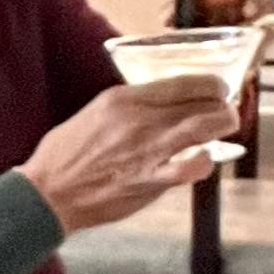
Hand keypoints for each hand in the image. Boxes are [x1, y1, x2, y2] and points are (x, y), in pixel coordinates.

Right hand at [22, 80, 226, 232]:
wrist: (49, 193)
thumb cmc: (66, 154)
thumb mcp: (96, 112)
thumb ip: (131, 107)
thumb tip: (163, 106)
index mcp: (124, 98)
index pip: (184, 80)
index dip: (212, 84)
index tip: (217, 90)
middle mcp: (139, 119)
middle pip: (202, 101)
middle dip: (223, 104)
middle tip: (225, 111)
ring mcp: (147, 149)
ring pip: (204, 127)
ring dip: (223, 125)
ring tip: (224, 128)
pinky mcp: (150, 179)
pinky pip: (191, 168)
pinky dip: (205, 163)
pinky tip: (203, 161)